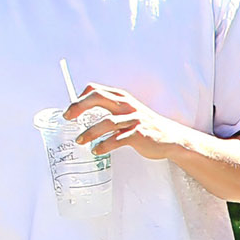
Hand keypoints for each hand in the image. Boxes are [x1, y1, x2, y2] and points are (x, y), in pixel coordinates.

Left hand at [63, 84, 207, 163]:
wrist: (171, 137)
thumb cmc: (145, 125)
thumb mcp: (127, 112)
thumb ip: (110, 110)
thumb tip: (84, 115)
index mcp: (121, 98)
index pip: (95, 89)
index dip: (79, 98)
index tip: (69, 110)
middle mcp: (126, 106)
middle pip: (98, 98)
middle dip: (79, 106)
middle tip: (67, 117)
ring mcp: (134, 120)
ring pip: (107, 121)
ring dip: (90, 132)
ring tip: (80, 140)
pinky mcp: (139, 135)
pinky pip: (118, 139)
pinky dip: (105, 145)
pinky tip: (97, 150)